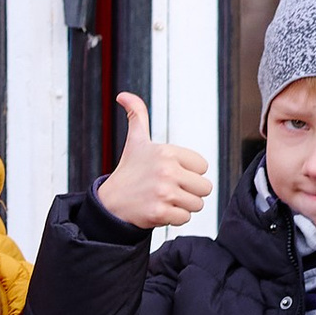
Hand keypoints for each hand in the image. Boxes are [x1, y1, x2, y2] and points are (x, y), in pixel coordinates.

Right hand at [94, 93, 211, 234]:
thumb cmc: (129, 171)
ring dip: (183, 206)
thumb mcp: (136, 140)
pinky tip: (160, 210)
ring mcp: (164, 193)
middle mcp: (167, 171)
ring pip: (197, 204)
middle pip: (204, 187)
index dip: (190, 172)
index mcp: (167, 152)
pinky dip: (175, 218)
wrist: (111, 202)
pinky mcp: (160, 212)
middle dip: (190, 191)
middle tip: (171, 190)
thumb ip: (137, 115)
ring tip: (165, 200)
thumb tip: (124, 95)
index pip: (203, 166)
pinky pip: (185, 219)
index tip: (172, 173)